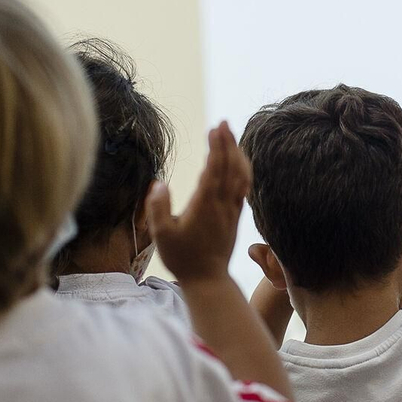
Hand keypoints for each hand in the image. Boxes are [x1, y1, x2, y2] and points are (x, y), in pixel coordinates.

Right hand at [145, 121, 250, 283]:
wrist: (208, 279)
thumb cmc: (182, 258)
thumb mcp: (161, 236)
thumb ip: (157, 208)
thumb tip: (158, 184)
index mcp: (205, 205)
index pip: (214, 170)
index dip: (216, 148)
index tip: (213, 128)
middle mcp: (222, 204)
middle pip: (230, 167)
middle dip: (228, 142)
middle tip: (223, 122)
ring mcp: (232, 209)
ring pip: (240, 175)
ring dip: (237, 153)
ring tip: (230, 135)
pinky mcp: (236, 215)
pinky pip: (244, 187)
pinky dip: (243, 169)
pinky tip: (239, 160)